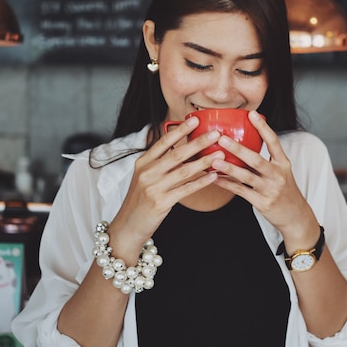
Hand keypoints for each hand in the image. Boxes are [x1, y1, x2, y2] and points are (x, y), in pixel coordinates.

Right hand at [108, 116, 224, 262]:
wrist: (127, 226)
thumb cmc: (140, 200)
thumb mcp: (145, 177)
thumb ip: (160, 163)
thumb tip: (184, 149)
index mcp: (143, 162)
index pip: (163, 141)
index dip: (180, 130)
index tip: (195, 120)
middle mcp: (147, 172)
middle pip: (177, 154)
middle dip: (198, 142)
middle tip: (215, 134)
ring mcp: (154, 187)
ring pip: (184, 171)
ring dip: (204, 161)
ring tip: (219, 154)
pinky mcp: (161, 202)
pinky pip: (186, 189)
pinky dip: (201, 182)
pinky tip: (213, 176)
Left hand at [210, 111, 319, 249]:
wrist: (295, 216)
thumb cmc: (284, 190)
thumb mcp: (281, 171)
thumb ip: (267, 159)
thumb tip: (244, 143)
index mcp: (283, 163)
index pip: (273, 142)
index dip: (263, 127)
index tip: (251, 114)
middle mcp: (278, 175)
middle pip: (256, 160)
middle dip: (238, 149)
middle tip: (222, 138)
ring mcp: (270, 189)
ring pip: (247, 176)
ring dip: (229, 168)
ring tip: (214, 160)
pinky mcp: (262, 202)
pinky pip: (241, 192)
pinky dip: (227, 184)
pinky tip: (215, 178)